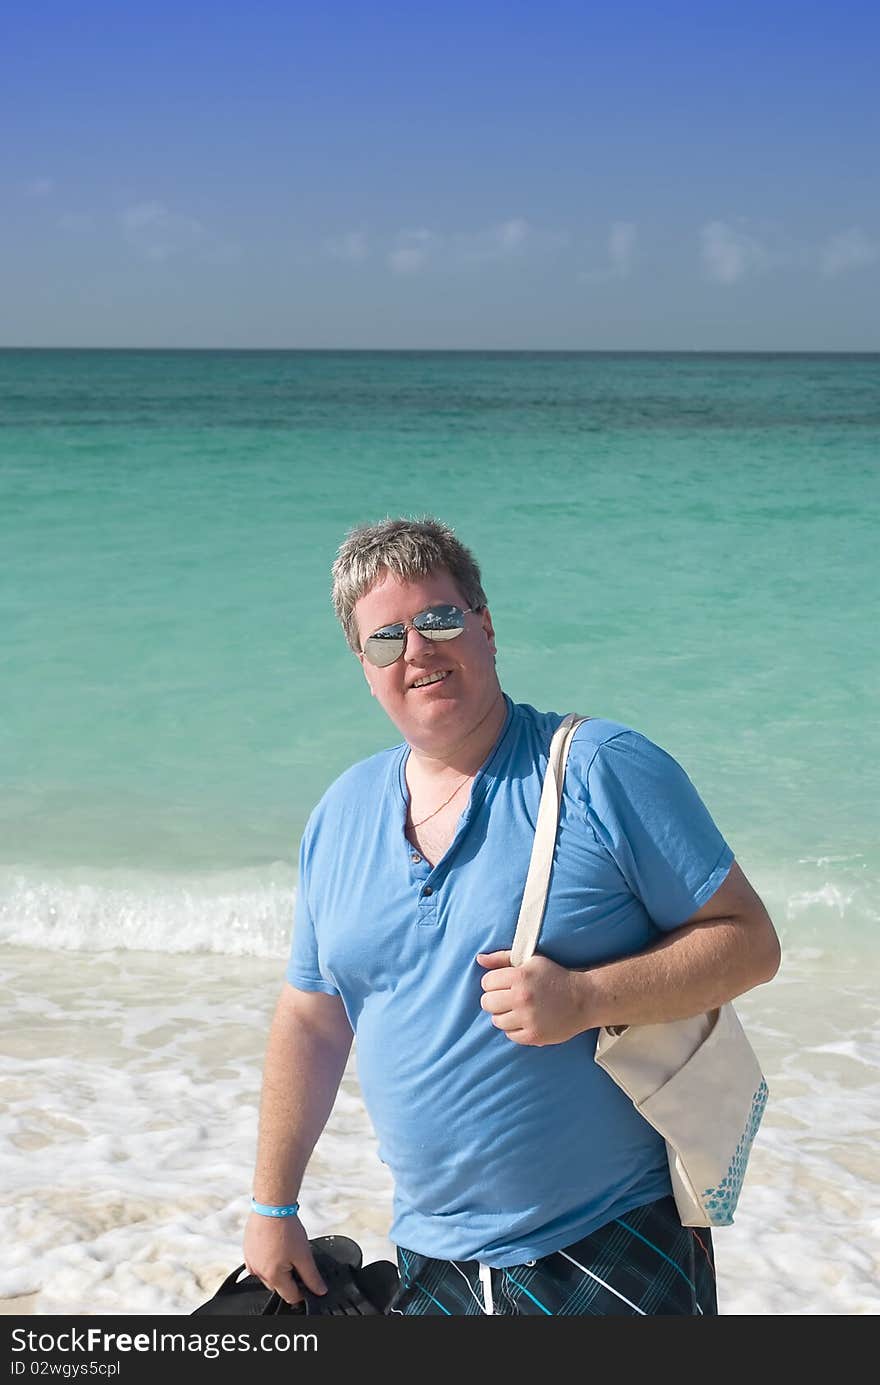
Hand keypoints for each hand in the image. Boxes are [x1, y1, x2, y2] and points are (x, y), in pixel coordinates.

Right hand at [243, 1212, 327, 1306]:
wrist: (272, 1205)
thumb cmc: (286, 1228)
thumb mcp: (304, 1254)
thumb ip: (311, 1276)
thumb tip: (319, 1290)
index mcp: (272, 1276)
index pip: (290, 1296)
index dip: (302, 1291)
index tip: (308, 1282)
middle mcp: (258, 1272)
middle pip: (278, 1286)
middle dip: (290, 1277)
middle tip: (298, 1259)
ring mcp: (251, 1261)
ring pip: (268, 1274)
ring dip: (278, 1268)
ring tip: (287, 1248)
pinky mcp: (247, 1250)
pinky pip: (259, 1262)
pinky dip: (268, 1258)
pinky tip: (276, 1244)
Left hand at [476, 950, 590, 1046]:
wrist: (583, 999)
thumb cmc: (555, 977)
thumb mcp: (531, 960)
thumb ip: (502, 958)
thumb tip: (479, 959)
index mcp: (520, 976)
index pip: (486, 982)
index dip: (494, 983)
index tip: (504, 984)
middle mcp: (522, 997)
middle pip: (487, 1003)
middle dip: (495, 999)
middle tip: (509, 998)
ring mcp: (528, 1018)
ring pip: (496, 1021)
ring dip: (504, 1015)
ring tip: (518, 1009)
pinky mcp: (534, 1035)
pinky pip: (510, 1035)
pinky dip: (515, 1029)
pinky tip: (526, 1020)